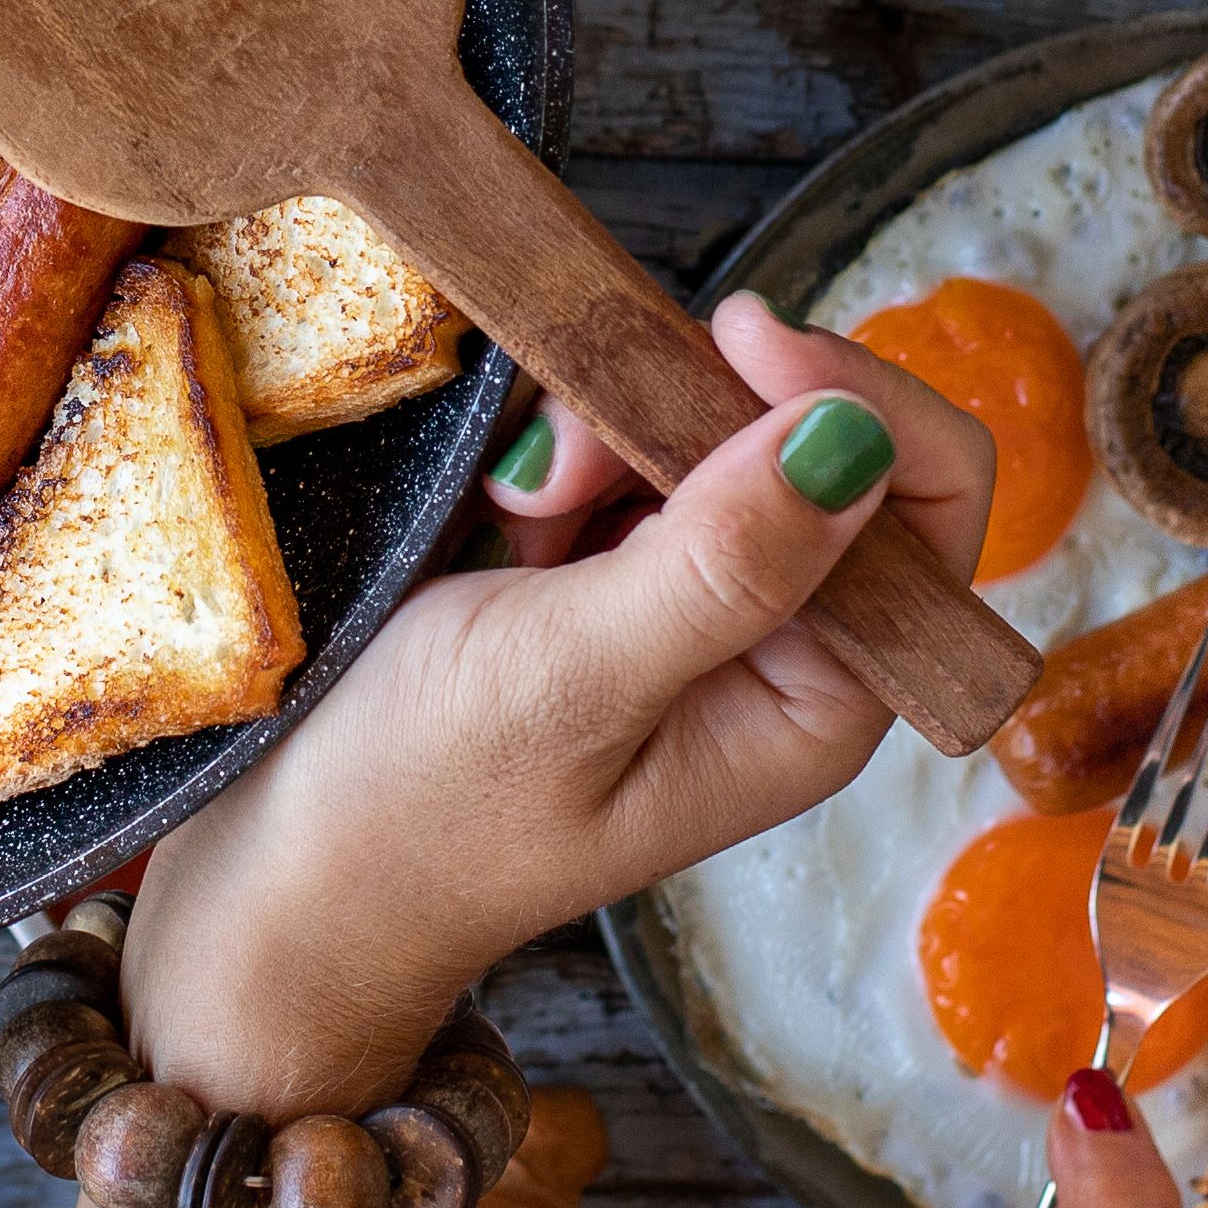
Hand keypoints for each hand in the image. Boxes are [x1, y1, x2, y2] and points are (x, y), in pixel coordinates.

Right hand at [122, 302, 989, 1106]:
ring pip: (709, 424)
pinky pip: (625, 440)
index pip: (926, 499)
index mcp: (817, 698)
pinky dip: (563, 441)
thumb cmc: (419, 807)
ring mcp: (693, 597)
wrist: (281, 868)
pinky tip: (502, 503)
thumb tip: (856, 441)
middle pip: (815, 437)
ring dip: (611, 427)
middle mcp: (781, 643)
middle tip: (568, 455)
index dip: (856, 397)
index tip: (735, 339)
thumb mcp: (570, 681)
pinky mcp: (610, 564)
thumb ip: (719, 565)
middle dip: (695, 411)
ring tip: (519, 501)